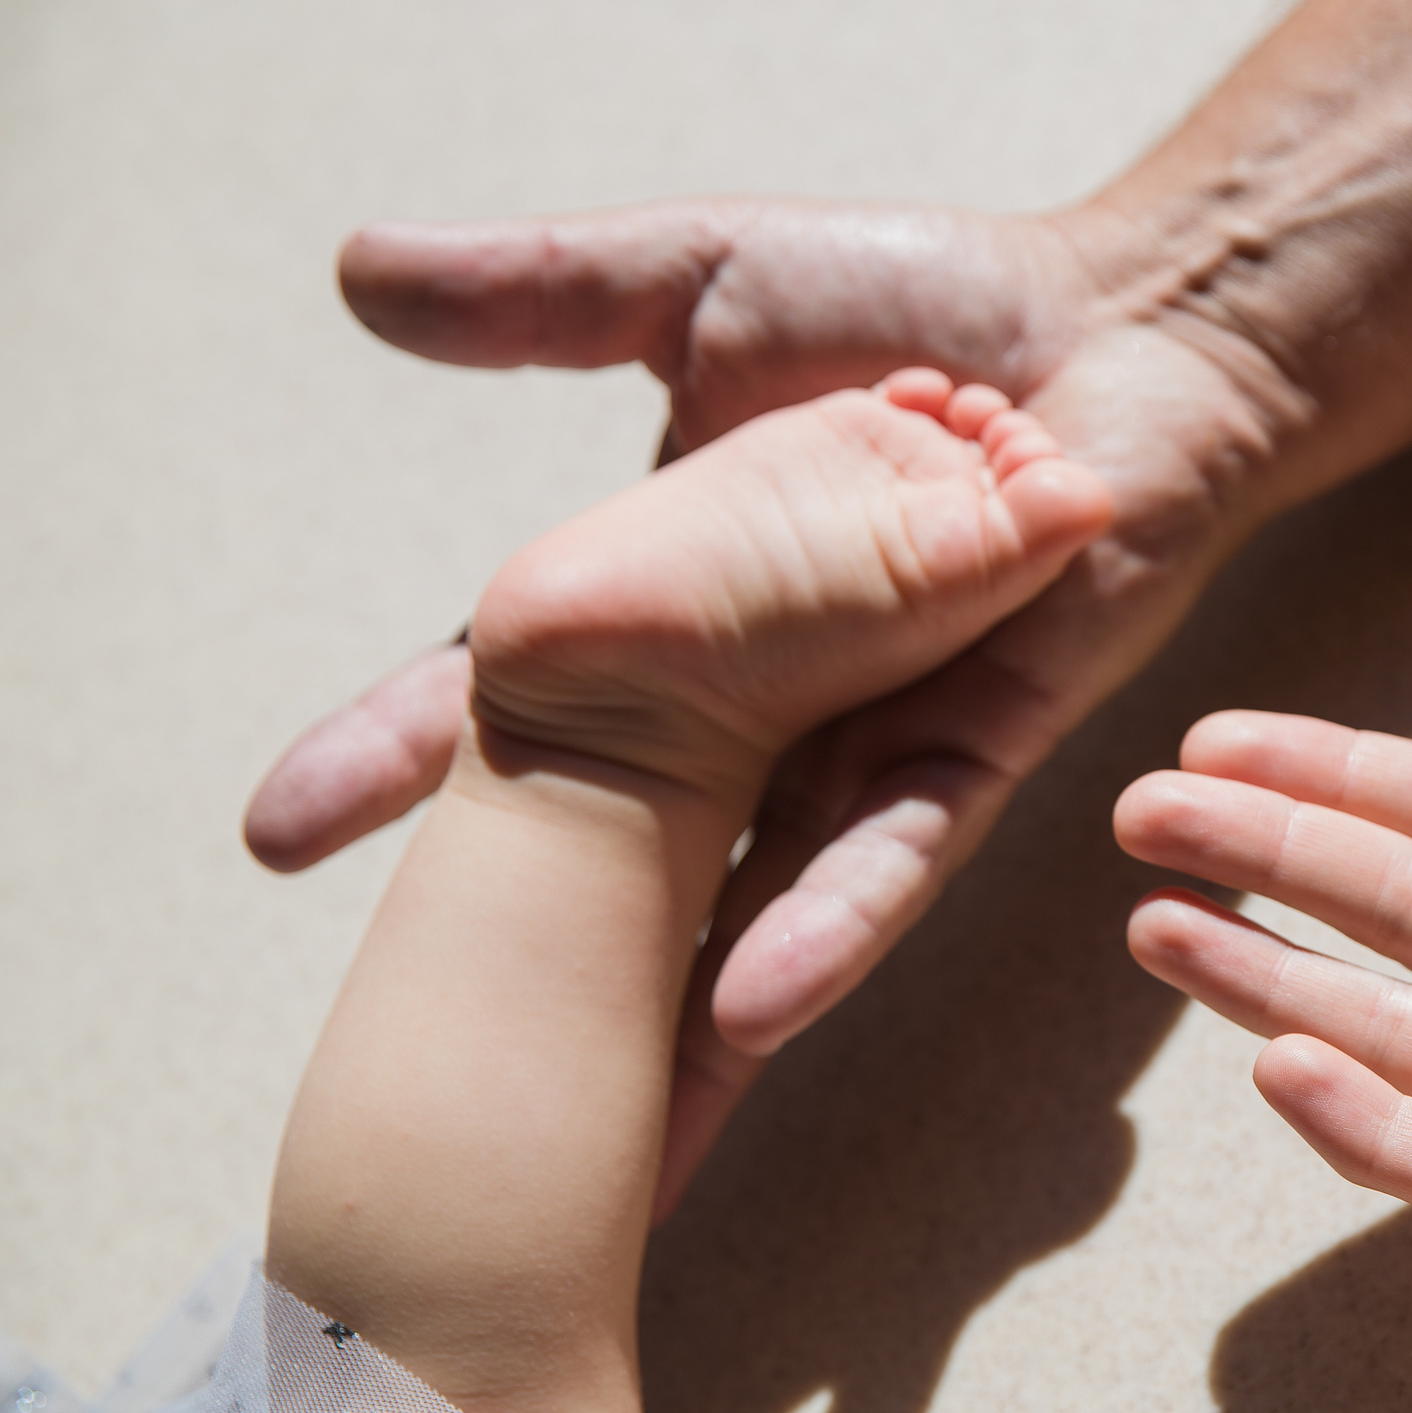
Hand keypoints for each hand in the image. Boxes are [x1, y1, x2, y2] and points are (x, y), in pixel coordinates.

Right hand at [245, 198, 1298, 1210]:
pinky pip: (895, 853)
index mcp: (675, 599)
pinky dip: (830, 920)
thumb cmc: (933, 297)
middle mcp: (753, 695)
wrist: (1133, 324)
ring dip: (667, 1018)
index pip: (507, 690)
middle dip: (511, 948)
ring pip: (746, 898)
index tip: (279, 837)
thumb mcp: (706, 285)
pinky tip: (752, 1008)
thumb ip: (546, 294)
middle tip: (407, 1067)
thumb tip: (356, 278)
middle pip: (609, 839)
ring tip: (587, 1134)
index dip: (392, 754)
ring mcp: (860, 735)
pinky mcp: (976, 746)